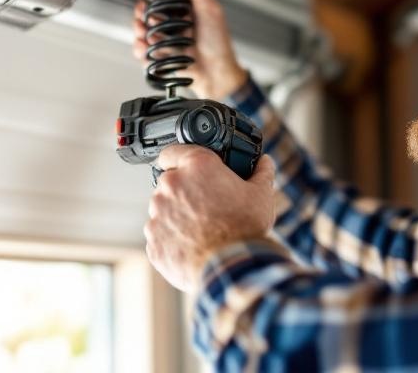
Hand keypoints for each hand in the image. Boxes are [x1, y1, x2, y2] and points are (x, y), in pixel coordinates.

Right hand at [133, 0, 248, 98]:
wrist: (215, 74)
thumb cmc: (218, 43)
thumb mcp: (211, 13)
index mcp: (188, 2)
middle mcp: (174, 15)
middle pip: (148, 3)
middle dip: (142, 8)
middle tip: (144, 12)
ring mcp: (165, 32)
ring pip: (140, 24)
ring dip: (139, 28)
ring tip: (148, 34)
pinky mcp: (159, 49)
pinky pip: (141, 46)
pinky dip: (141, 47)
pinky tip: (147, 48)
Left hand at [143, 145, 275, 291]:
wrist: (231, 268)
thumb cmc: (244, 230)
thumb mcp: (261, 194)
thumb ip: (261, 172)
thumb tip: (264, 163)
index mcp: (196, 167)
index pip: (172, 150)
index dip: (179, 158)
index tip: (186, 168)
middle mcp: (171, 186)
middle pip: (170, 182)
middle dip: (184, 191)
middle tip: (205, 204)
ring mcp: (158, 215)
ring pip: (163, 210)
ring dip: (176, 215)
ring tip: (201, 229)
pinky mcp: (153, 241)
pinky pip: (160, 235)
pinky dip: (172, 239)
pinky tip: (193, 245)